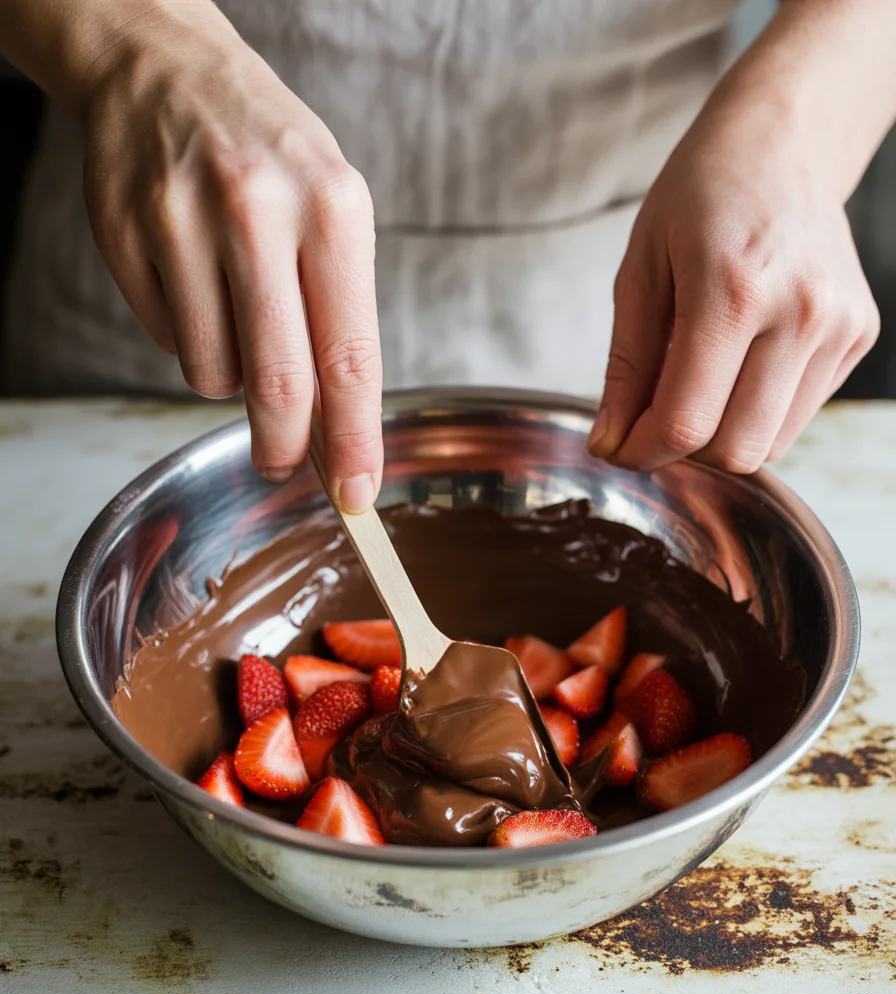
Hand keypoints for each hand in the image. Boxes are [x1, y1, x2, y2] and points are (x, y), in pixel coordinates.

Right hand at [81, 6, 381, 508]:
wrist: (168, 69)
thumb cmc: (271, 154)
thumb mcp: (334, 211)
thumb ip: (339, 317)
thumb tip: (334, 430)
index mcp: (333, 209)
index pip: (350, 356)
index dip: (354, 440)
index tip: (356, 494)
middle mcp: (259, 212)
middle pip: (277, 386)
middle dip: (283, 449)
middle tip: (281, 464)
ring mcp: (183, 223)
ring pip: (213, 374)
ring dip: (230, 376)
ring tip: (236, 312)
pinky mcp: (126, 237)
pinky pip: (167, 343)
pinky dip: (188, 340)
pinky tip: (193, 284)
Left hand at [590, 86, 879, 472]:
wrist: (784, 142)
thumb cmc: (701, 195)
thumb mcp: (640, 270)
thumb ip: (625, 366)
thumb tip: (610, 442)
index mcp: (732, 290)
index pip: (686, 423)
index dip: (641, 452)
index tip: (618, 446)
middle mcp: (799, 313)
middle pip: (734, 451)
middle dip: (682, 451)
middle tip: (654, 416)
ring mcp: (838, 328)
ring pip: (770, 445)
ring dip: (721, 436)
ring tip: (698, 382)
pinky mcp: (858, 337)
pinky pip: (797, 417)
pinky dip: (757, 412)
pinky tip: (740, 362)